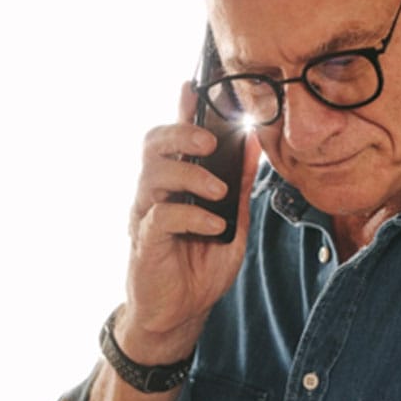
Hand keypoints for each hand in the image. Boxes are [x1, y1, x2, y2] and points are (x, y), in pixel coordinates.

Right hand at [122, 82, 261, 360]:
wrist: (182, 315)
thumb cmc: (200, 267)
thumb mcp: (233, 223)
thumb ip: (240, 187)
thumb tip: (255, 146)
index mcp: (176, 184)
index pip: (174, 137)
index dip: (180, 109)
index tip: (192, 84)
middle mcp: (155, 193)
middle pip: (153, 144)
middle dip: (181, 133)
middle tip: (209, 142)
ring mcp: (146, 215)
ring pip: (154, 173)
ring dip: (191, 175)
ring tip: (218, 190)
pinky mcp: (145, 241)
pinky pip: (163, 215)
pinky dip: (192, 215)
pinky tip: (213, 226)